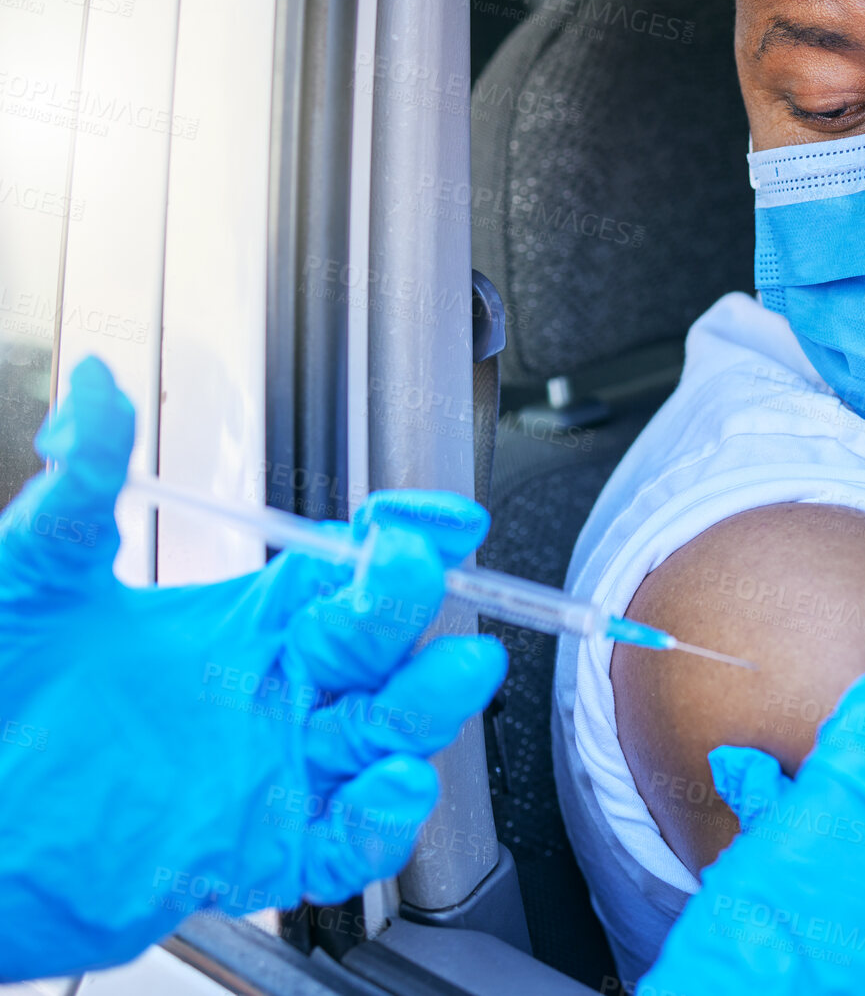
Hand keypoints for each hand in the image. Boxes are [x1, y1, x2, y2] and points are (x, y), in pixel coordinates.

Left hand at [0, 357, 507, 979]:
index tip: (440, 516)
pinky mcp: (255, 853)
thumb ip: (78, 487)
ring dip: (427, 707)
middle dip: (414, 606)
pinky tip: (392, 785)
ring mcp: (274, 774)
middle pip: (383, 645)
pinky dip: (385, 823)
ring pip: (388, 738)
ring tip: (450, 674)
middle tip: (415, 573)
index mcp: (244, 622)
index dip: (405, 535)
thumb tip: (95, 384)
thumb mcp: (30, 578)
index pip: (349, 566)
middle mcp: (275, 692)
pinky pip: (346, 845)